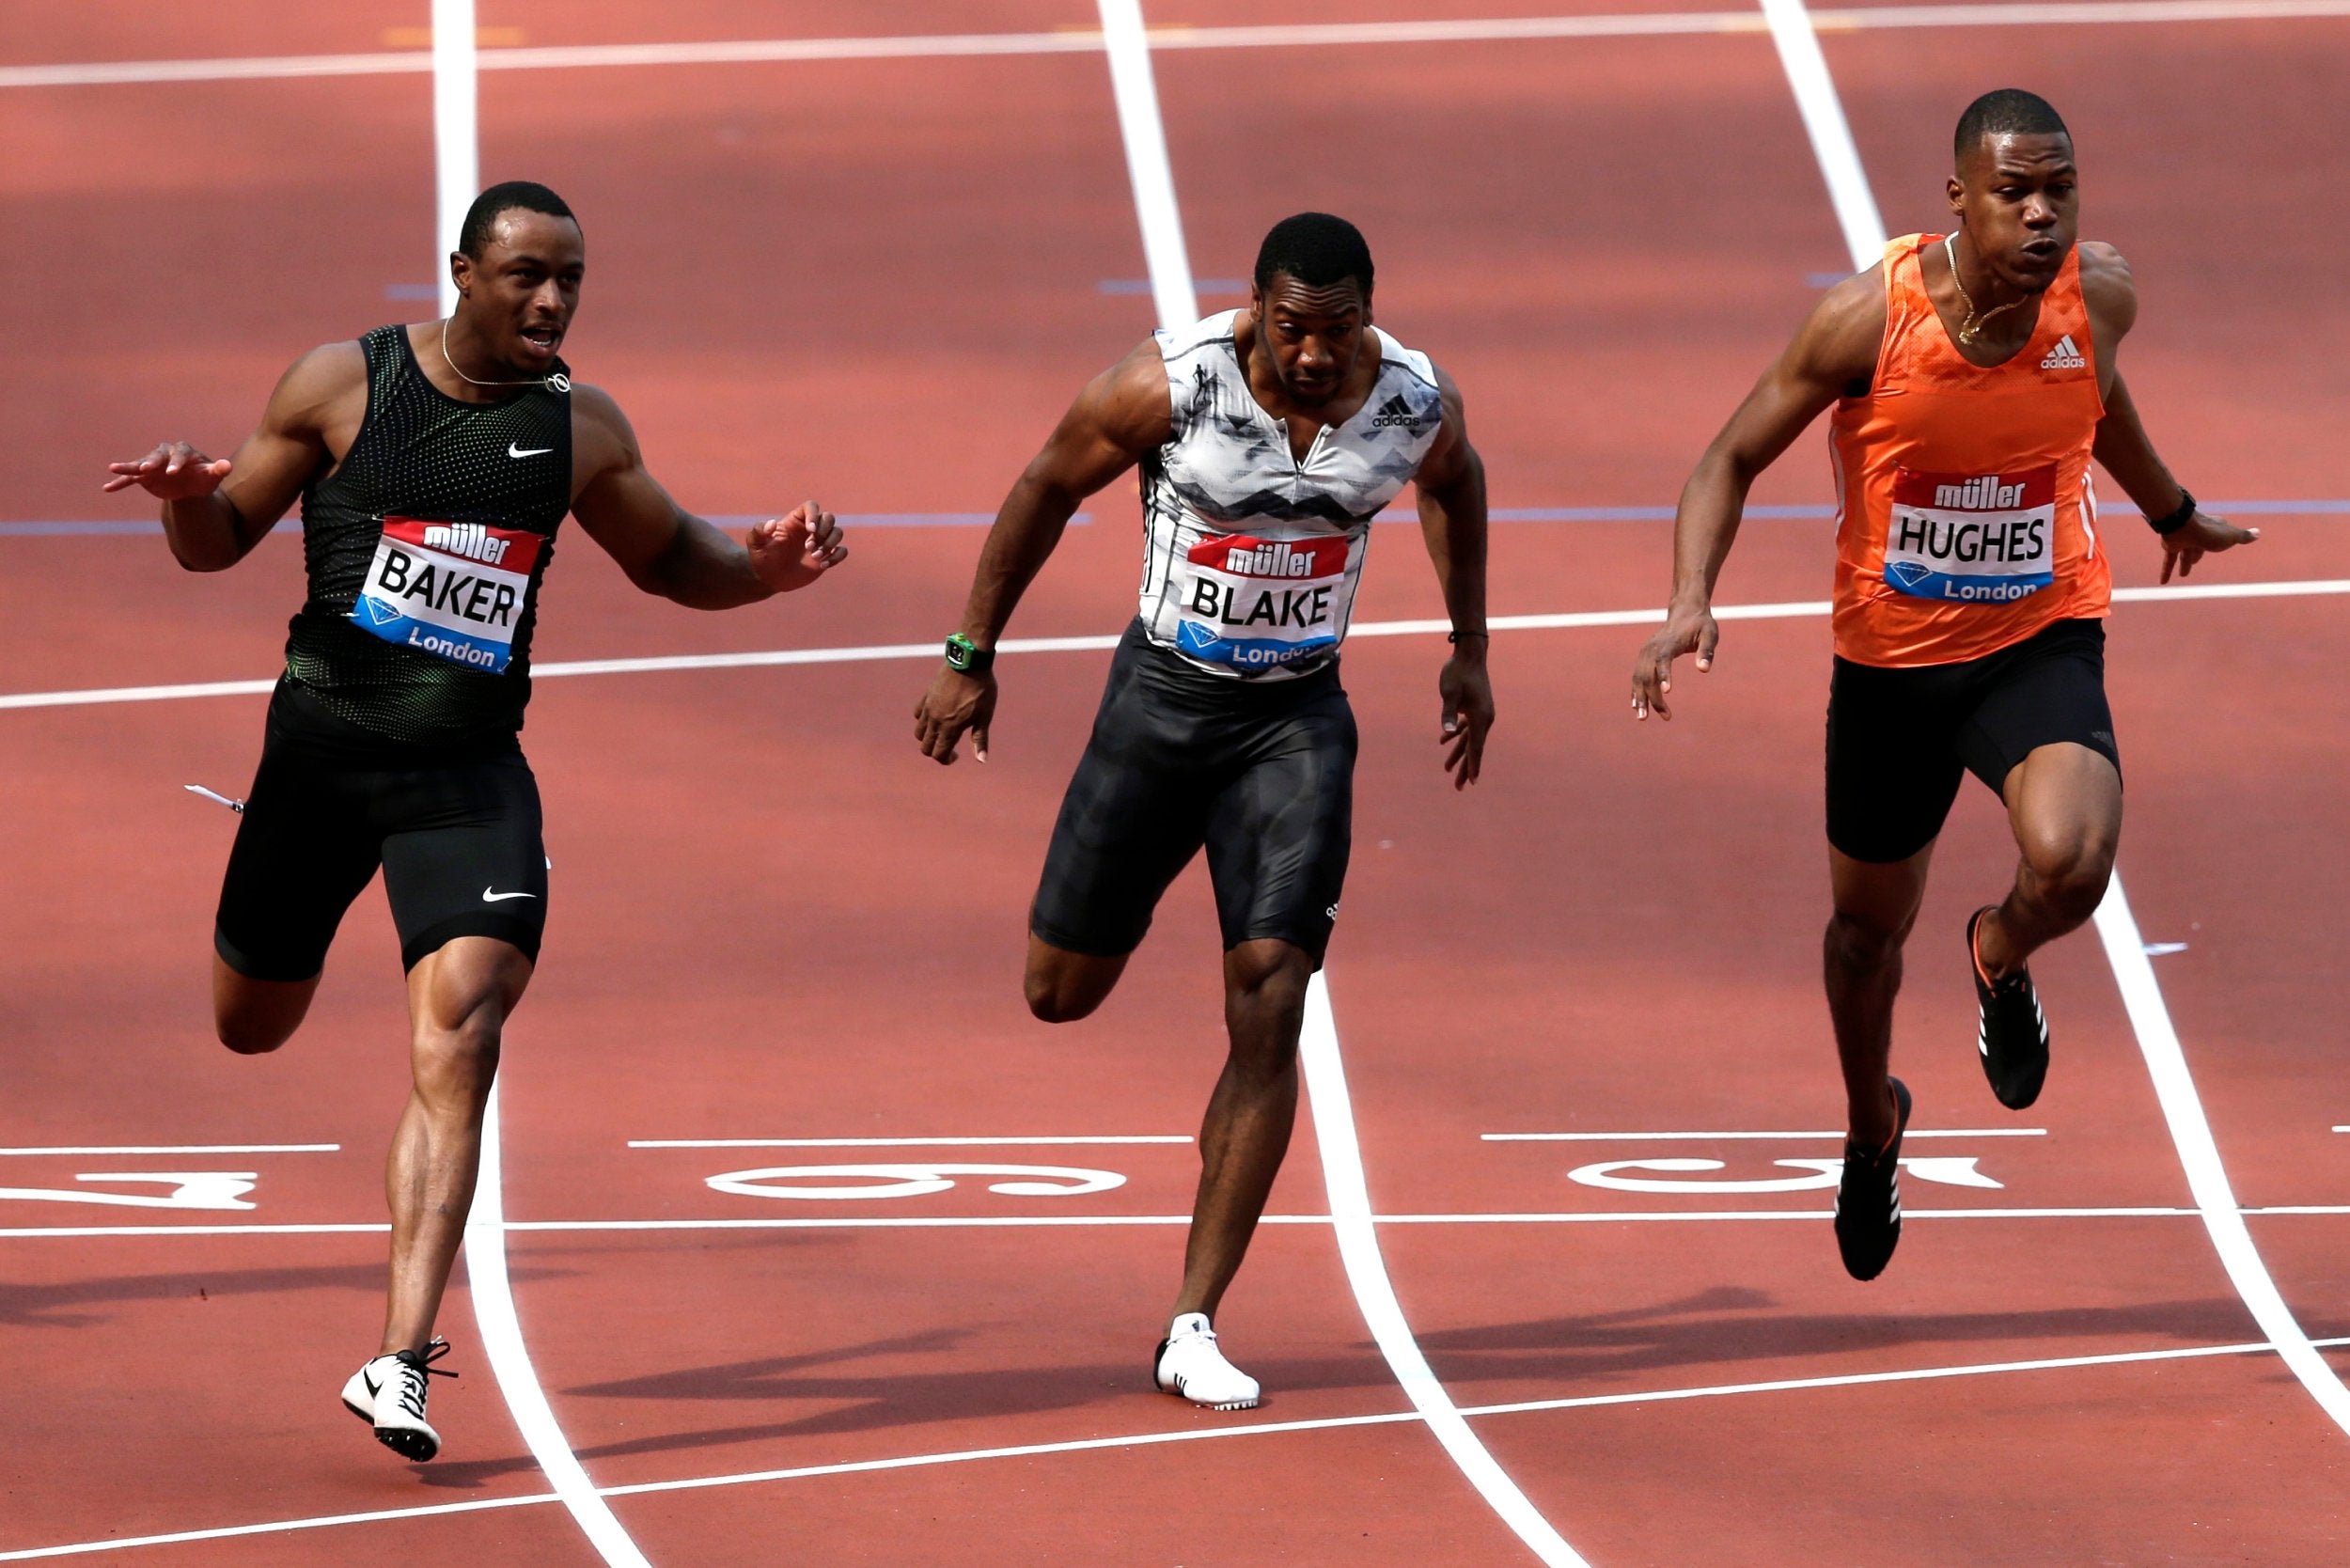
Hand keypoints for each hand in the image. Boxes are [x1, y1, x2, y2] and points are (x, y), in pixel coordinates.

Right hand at [103, 442, 231, 497]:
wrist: (191, 487)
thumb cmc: (204, 478)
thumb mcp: (212, 476)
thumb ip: (219, 470)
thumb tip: (227, 466)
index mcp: (183, 452)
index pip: (180, 455)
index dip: (176, 463)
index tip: (173, 472)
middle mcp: (165, 454)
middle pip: (157, 456)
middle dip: (152, 461)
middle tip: (146, 468)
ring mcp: (153, 464)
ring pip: (139, 464)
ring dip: (128, 467)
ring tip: (113, 468)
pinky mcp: (144, 476)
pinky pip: (130, 479)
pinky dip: (120, 482)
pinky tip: (107, 488)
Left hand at [748, 502, 846, 591]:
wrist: (769, 578)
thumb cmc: (761, 558)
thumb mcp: (755, 544)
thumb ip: (759, 531)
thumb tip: (772, 523)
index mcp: (795, 520)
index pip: (811, 507)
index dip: (814, 515)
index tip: (810, 530)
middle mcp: (810, 529)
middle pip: (828, 517)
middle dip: (823, 531)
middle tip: (809, 547)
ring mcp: (820, 542)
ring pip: (837, 532)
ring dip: (830, 544)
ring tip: (815, 557)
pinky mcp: (826, 556)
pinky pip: (842, 551)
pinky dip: (837, 556)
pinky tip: (823, 565)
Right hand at [915, 665, 996, 764]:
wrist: (969, 661)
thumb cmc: (981, 689)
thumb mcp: (985, 716)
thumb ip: (980, 740)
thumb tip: (982, 760)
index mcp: (950, 727)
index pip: (938, 754)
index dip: (946, 760)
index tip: (956, 755)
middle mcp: (935, 720)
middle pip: (925, 747)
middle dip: (936, 752)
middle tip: (950, 747)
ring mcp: (929, 708)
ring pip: (919, 732)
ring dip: (928, 738)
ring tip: (943, 733)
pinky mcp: (927, 696)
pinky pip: (918, 714)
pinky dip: (923, 721)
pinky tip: (936, 716)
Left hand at [1437, 654, 1493, 788]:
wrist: (1469, 654)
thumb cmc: (1458, 672)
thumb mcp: (1449, 693)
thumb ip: (1448, 713)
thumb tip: (1446, 732)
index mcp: (1481, 717)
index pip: (1476, 747)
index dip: (1474, 765)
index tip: (1472, 782)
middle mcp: (1484, 718)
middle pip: (1474, 748)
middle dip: (1465, 768)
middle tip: (1458, 788)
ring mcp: (1480, 713)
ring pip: (1469, 739)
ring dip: (1458, 754)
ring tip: (1446, 770)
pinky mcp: (1474, 707)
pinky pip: (1466, 727)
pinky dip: (1456, 734)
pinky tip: (1443, 741)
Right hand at [1631, 602, 1717, 720]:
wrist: (1685, 612)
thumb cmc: (1700, 625)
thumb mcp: (1710, 635)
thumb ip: (1706, 651)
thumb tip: (1704, 669)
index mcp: (1669, 642)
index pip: (1663, 660)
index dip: (1664, 675)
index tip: (1668, 692)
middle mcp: (1653, 648)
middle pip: (1648, 675)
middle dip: (1653, 697)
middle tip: (1666, 716)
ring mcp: (1646, 653)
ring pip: (1639, 678)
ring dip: (1641, 698)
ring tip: (1643, 717)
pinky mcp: (1644, 657)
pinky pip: (1637, 676)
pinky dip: (1636, 691)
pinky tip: (1637, 706)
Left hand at [2159, 509, 2257, 583]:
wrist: (2184, 526)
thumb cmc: (2211, 532)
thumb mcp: (2232, 536)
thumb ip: (2243, 536)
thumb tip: (2258, 533)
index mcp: (2214, 529)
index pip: (2219, 536)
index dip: (2221, 540)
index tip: (2221, 542)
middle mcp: (2198, 534)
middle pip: (2199, 547)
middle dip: (2198, 553)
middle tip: (2195, 562)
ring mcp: (2184, 539)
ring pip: (2184, 554)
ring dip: (2184, 564)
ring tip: (2183, 574)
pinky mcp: (2171, 546)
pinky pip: (2168, 561)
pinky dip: (2166, 572)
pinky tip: (2163, 583)